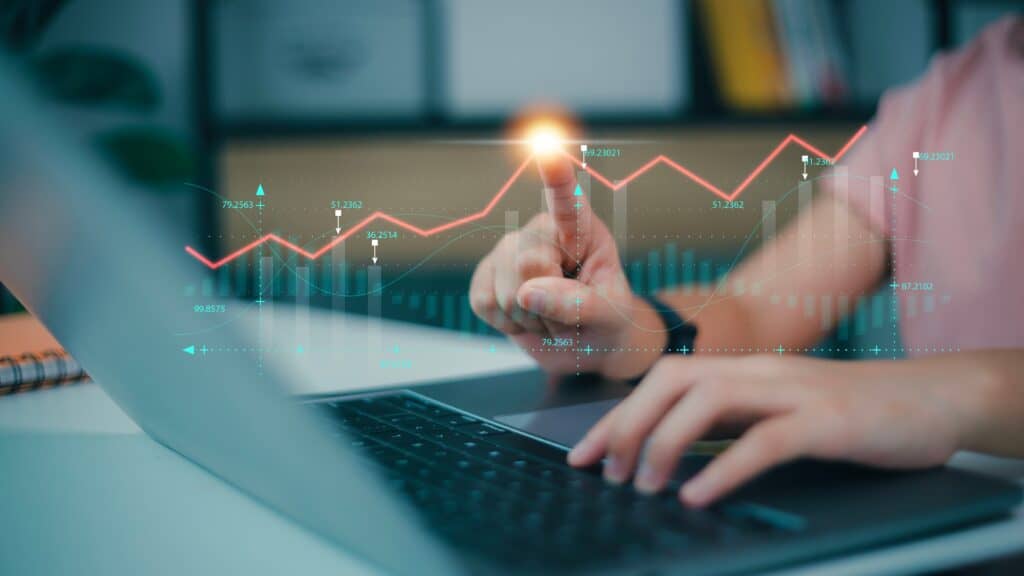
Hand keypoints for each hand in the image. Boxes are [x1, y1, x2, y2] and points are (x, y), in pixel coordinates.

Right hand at [469, 153, 664, 377]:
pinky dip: (507, 323)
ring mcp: (507, 251)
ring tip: (549, 318)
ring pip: (504, 290)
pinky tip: (524, 319)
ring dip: (530, 319)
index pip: (567, 204)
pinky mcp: (485, 276)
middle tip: (568, 314)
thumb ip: (575, 303)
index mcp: (580, 230)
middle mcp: (540, 231)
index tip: (548, 150)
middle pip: (526, 264)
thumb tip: (526, 292)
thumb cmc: (605, 319)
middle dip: (547, 305)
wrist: (583, 345)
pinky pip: (484, 302)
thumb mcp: (607, 315)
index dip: (556, 179)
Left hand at [568, 354, 966, 506]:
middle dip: (627, 425)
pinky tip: (698, 496)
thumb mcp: (778, 409)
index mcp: (743, 370)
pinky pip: (765, 440)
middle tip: (605, 473)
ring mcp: (793, 392)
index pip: (662, 381)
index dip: (617, 416)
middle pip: (672, 381)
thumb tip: (672, 451)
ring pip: (709, 400)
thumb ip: (730, 420)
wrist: (932, 399)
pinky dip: (724, 467)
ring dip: (665, 443)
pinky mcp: (826, 422)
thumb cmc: (849, 410)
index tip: (583, 454)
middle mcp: (760, 372)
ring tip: (643, 486)